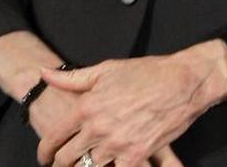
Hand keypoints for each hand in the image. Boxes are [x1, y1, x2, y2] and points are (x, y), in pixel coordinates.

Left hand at [35, 47, 225, 166]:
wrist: (182, 82)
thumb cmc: (145, 72)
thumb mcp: (106, 69)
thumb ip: (72, 78)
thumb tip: (44, 73)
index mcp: (87, 106)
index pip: (54, 137)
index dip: (44, 151)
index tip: (44, 156)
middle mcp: (97, 128)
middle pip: (67, 158)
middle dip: (61, 163)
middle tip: (63, 163)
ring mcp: (116, 145)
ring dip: (88, 165)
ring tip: (91, 160)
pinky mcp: (135, 157)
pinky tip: (111, 163)